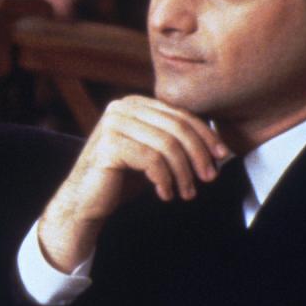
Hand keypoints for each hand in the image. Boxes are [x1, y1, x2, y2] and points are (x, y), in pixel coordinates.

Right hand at [38, 95, 228, 271]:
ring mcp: (112, 124)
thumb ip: (175, 143)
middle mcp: (121, 108)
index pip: (180, 114)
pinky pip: (152, 160)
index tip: (221, 157)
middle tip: (209, 178)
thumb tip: (219, 147)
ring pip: (167, 144)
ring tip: (187, 192)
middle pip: (176, 127)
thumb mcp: (153, 155)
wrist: (84, 202)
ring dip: (183, 172)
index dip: (205, 135)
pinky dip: (165, 179)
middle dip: (198, 155)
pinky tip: (165, 194)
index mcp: (133, 104)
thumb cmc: (121, 179)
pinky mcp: (108, 145)